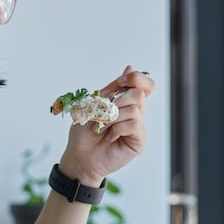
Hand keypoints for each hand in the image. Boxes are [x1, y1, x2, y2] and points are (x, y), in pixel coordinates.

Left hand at [58, 65, 154, 183]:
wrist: (80, 156)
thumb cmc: (84, 132)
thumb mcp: (94, 105)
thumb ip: (112, 89)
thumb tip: (130, 67)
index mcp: (125, 102)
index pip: (144, 83)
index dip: (136, 78)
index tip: (120, 81)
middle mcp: (135, 112)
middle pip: (139, 93)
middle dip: (117, 100)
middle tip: (102, 113)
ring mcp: (138, 127)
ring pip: (134, 109)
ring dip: (112, 117)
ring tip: (102, 128)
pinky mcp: (139, 141)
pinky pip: (133, 125)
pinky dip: (117, 129)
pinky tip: (109, 137)